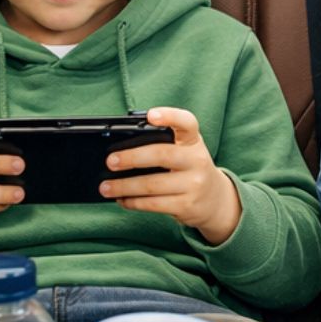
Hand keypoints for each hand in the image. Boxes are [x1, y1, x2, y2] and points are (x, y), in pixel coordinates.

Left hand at [101, 106, 240, 244]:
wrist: (215, 200)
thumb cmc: (189, 169)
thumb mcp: (185, 151)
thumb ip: (162, 144)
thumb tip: (120, 151)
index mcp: (193, 141)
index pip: (186, 122)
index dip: (169, 116)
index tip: (151, 115)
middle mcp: (197, 160)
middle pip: (161, 155)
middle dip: (131, 158)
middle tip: (110, 161)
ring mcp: (194, 184)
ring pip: (152, 185)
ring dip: (124, 186)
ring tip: (105, 187)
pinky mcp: (187, 206)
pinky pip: (154, 204)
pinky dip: (133, 202)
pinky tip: (122, 199)